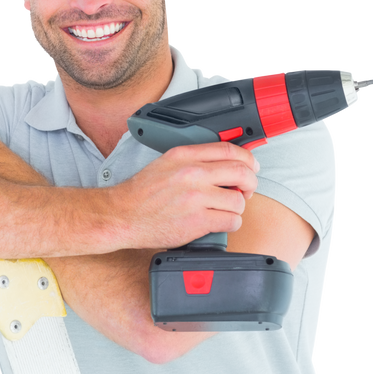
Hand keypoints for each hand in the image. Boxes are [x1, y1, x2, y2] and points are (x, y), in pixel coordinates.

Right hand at [111, 142, 259, 249]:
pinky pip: (231, 221)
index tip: (250, 167)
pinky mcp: (197, 221)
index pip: (229, 150)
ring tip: (224, 209)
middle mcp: (191, 173)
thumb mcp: (165, 163)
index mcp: (184, 155)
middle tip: (245, 190)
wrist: (122, 215)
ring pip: (239, 200)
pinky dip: (230, 223)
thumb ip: (193, 160)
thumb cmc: (141, 193)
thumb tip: (223, 163)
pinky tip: (218, 222)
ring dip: (237, 207)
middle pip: (241, 172)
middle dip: (250, 183)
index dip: (247, 159)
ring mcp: (195, 197)